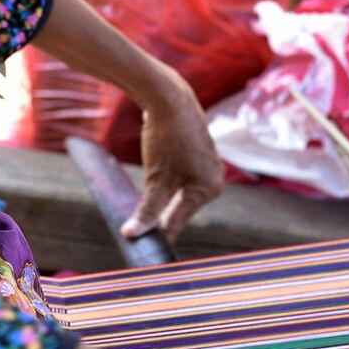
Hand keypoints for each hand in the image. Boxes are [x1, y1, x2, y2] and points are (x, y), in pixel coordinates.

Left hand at [122, 72, 224, 241]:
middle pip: (180, 209)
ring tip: (141, 215)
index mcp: (209, 188)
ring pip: (178, 197)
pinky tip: (152, 192)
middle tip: (136, 233)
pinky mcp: (198, 160)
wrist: (168, 97)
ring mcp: (208, 170)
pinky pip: (180, 183)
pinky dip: (166, 188)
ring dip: (161, 203)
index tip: (145, 251)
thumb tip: (133, 235)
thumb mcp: (156, 177)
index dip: (160, 234)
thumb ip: (148, 209)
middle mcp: (215, 181)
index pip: (179, 219)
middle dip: (160, 217)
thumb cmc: (165, 136)